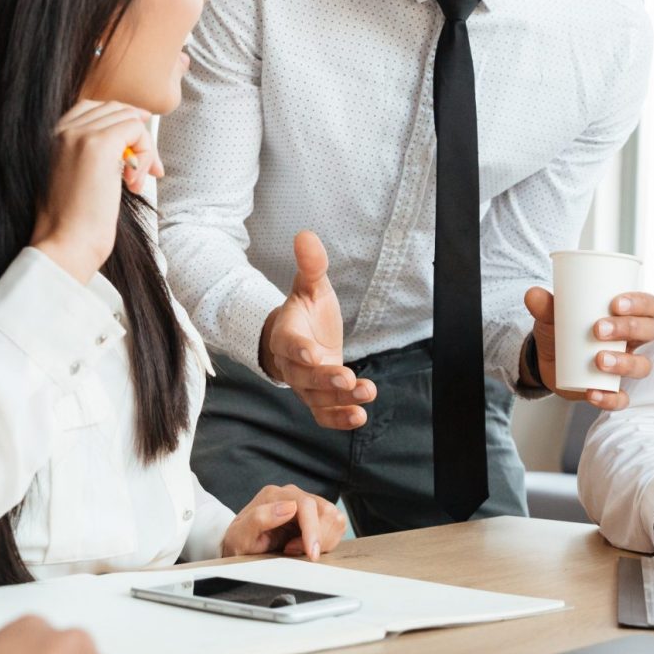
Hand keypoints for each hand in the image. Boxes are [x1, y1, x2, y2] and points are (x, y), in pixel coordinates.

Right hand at [31, 101, 159, 282]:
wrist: (64, 245)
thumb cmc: (72, 225)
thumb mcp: (74, 180)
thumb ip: (90, 156)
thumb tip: (127, 144)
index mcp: (51, 136)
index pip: (93, 108)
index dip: (121, 122)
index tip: (137, 146)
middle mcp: (62, 130)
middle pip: (115, 110)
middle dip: (138, 136)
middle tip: (148, 170)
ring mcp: (80, 135)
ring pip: (129, 119)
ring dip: (144, 149)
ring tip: (135, 182)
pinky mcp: (99, 145)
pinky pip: (136, 129)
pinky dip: (146, 154)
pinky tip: (133, 184)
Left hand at [220, 483, 347, 560]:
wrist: (241, 546)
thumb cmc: (240, 542)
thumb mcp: (240, 536)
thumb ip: (259, 519)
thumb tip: (288, 507)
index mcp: (275, 495)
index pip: (306, 505)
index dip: (313, 530)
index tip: (312, 553)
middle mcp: (293, 495)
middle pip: (325, 511)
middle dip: (316, 538)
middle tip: (292, 550)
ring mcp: (306, 503)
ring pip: (334, 517)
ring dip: (323, 539)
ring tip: (297, 548)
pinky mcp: (316, 515)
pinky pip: (336, 524)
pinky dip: (327, 540)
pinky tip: (307, 545)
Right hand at [259, 231, 374, 429]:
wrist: (298, 339)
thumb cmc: (305, 312)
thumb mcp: (310, 286)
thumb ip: (311, 265)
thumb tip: (306, 234)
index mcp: (287, 336)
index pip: (290, 345)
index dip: (299, 350)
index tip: (313, 353)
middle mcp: (293, 365)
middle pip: (305, 376)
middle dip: (326, 379)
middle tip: (348, 378)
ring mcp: (305, 386)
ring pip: (317, 398)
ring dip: (340, 399)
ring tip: (365, 394)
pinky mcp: (319, 399)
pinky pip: (324, 414)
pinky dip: (339, 419)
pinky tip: (360, 417)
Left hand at [522, 287, 653, 411]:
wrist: (548, 359)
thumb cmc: (561, 329)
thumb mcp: (552, 315)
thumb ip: (544, 305)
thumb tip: (532, 295)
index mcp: (627, 316)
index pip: (650, 306)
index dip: (641, 304)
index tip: (615, 304)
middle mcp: (632, 340)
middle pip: (650, 332)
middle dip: (628, 328)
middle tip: (599, 329)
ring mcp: (625, 366)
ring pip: (642, 365)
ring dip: (624, 362)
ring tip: (599, 360)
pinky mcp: (613, 389)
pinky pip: (622, 399)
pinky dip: (611, 399)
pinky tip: (592, 392)